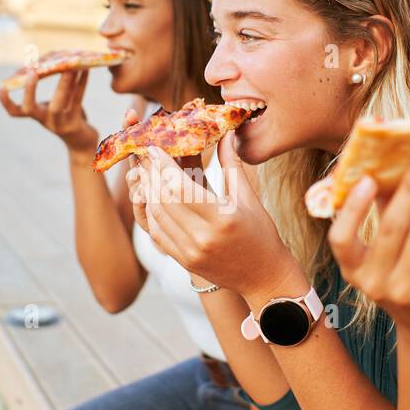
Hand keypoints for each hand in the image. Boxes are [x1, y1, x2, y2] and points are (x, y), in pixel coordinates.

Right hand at [0, 66, 99, 153]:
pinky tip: (85, 69)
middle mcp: (44, 121)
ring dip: (63, 82)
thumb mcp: (56, 102)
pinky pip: (77, 99)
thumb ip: (54, 87)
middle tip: (32, 71)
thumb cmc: (66, 115)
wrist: (82, 141)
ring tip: (69, 65)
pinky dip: (81, 83)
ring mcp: (59, 124)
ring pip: (58, 103)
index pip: (14, 111)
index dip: (5, 101)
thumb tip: (55, 59)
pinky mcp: (75, 122)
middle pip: (30, 108)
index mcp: (36, 115)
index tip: (0, 87)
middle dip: (29, 90)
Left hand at [126, 131, 294, 295]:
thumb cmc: (261, 233)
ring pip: (157, 216)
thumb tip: (226, 133)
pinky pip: (158, 234)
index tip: (154, 147)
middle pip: (163, 199)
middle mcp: (202, 237)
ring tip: (147, 173)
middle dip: (151, 174)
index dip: (163, 165)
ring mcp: (190, 252)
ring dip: (148, 192)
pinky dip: (152, 213)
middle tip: (146, 156)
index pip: (180, 187)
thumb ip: (232, 164)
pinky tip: (153, 198)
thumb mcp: (249, 197)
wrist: (263, 277)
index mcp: (222, 218)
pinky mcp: (184, 261)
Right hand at [327, 154, 409, 342]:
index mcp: (353, 271)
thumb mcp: (383, 254)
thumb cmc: (403, 277)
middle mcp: (374, 284)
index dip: (353, 209)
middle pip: (391, 228)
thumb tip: (384, 166)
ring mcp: (405, 292)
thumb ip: (380, 213)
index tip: (367, 179)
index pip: (341, 239)